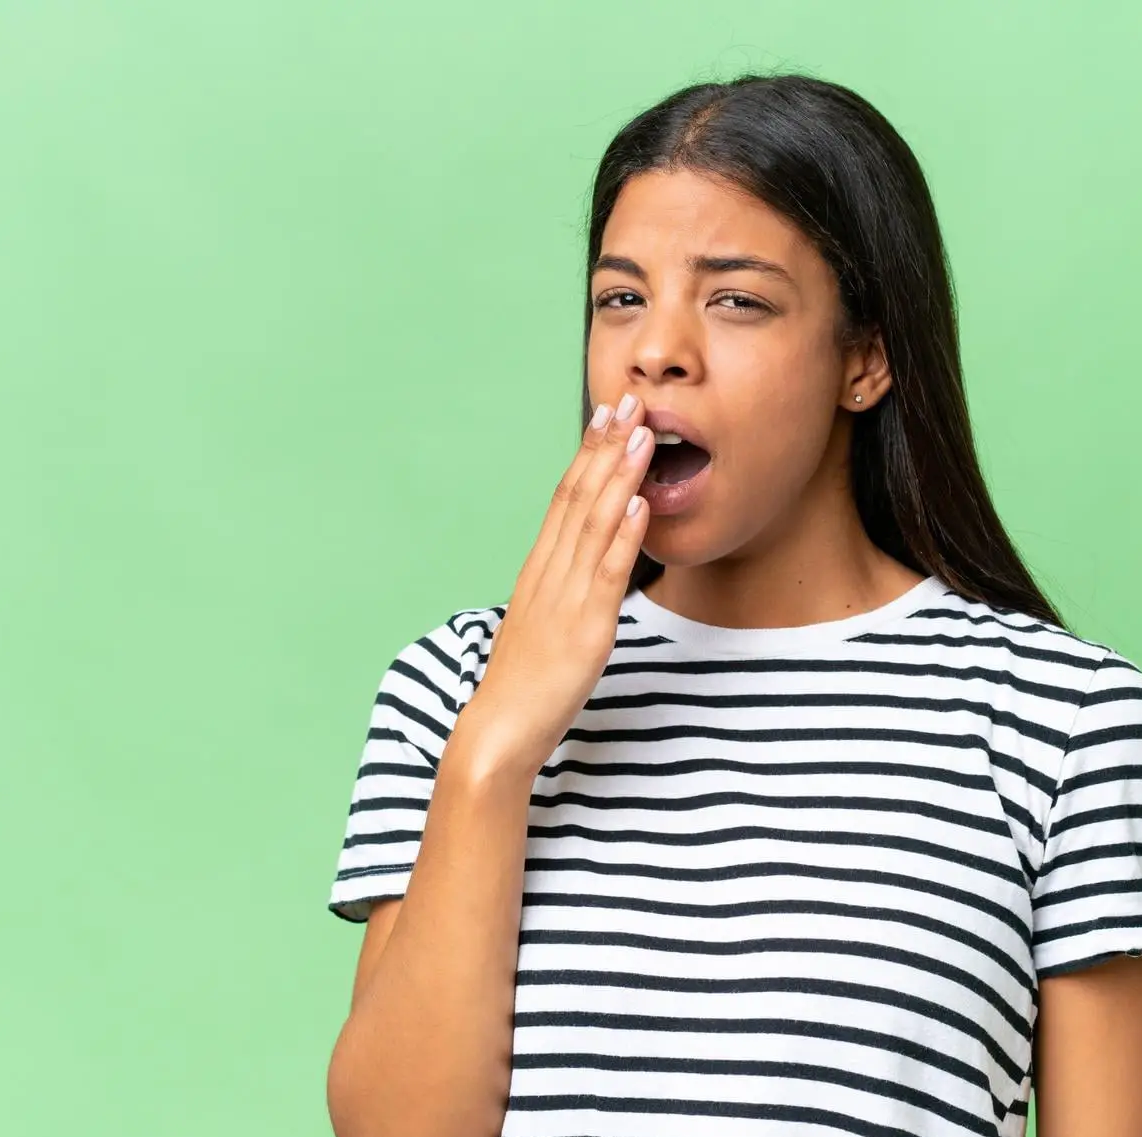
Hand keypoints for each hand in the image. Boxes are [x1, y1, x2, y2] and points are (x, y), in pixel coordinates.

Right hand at [455, 391, 653, 773]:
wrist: (499, 731)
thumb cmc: (523, 686)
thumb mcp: (543, 625)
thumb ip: (562, 592)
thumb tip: (584, 569)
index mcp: (539, 571)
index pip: (564, 498)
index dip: (587, 454)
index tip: (605, 415)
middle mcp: (550, 574)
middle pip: (577, 497)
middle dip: (605, 447)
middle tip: (628, 401)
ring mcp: (566, 598)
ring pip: (593, 524)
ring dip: (619, 475)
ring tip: (641, 434)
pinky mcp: (585, 628)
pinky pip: (607, 573)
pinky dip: (623, 534)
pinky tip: (640, 502)